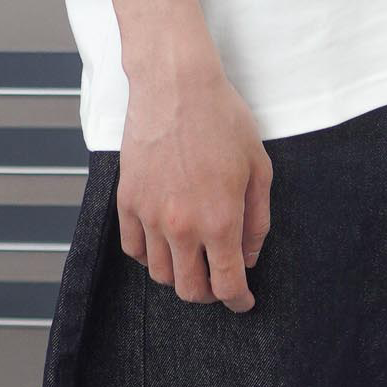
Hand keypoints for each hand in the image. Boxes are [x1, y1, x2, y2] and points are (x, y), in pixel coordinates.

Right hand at [117, 58, 272, 312]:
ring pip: (160, 274)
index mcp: (220, 221)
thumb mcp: (259, 167)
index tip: (243, 301)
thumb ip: (257, 220)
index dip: (238, 301)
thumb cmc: (222, 118)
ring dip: (178, 276)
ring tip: (192, 260)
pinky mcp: (127, 201)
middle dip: (209, 293)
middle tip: (219, 280)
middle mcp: (182, 226)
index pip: (227, 286)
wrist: (176, 84)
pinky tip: (163, 243)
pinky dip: (149, 256)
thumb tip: (248, 257)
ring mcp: (150, 216)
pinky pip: (133, 249)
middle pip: (190, 289)